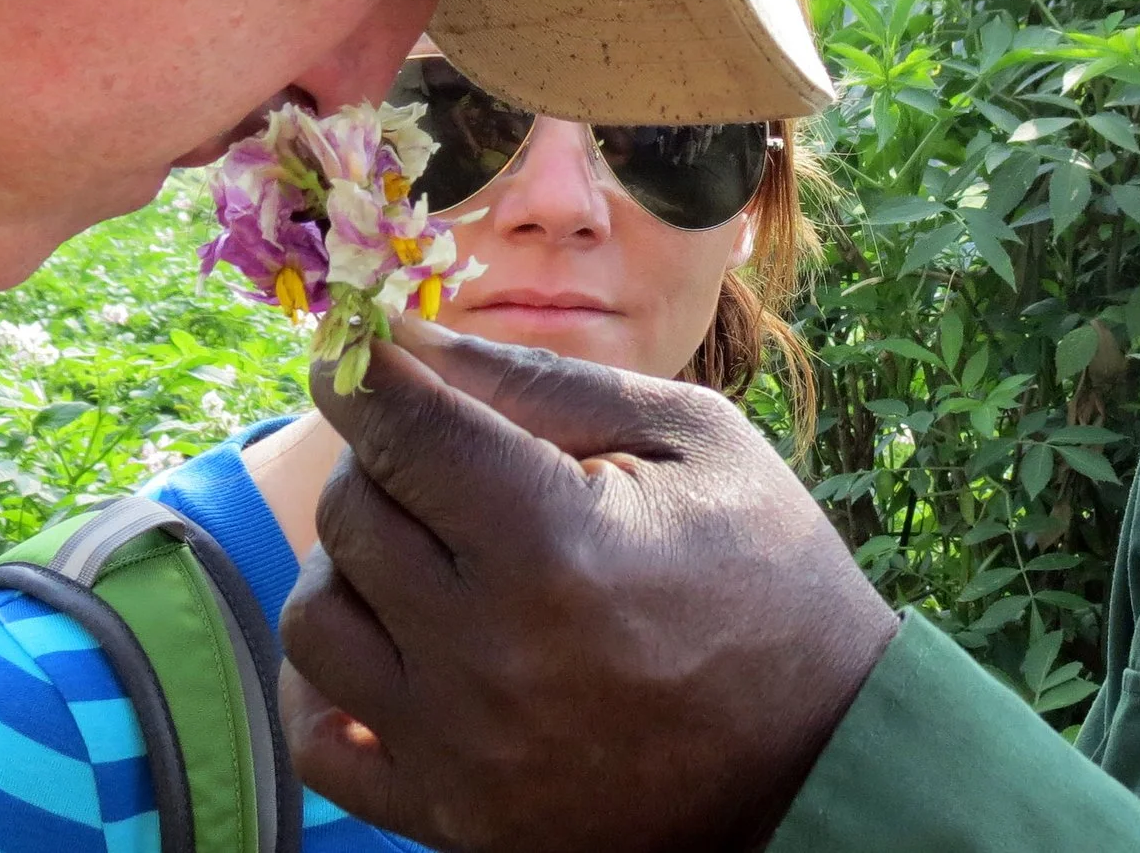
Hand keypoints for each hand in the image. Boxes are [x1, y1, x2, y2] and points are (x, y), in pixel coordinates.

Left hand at [277, 318, 899, 852]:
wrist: (822, 755)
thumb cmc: (768, 574)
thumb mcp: (688, 439)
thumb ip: (539, 384)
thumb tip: (402, 334)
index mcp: (552, 542)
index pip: (398, 427)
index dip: (365, 372)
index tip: (361, 351)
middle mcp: (486, 653)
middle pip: (351, 512)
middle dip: (387, 460)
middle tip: (450, 458)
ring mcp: (460, 750)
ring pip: (316, 618)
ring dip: (356, 566)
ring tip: (432, 554)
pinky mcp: (452, 819)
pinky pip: (319, 741)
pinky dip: (333, 683)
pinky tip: (398, 645)